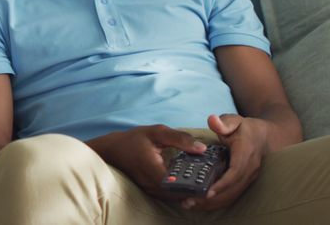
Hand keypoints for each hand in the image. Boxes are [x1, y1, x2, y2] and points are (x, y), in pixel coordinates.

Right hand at [88, 124, 208, 201]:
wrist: (113, 150)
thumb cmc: (134, 139)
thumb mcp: (157, 132)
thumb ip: (180, 139)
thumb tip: (202, 148)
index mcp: (154, 170)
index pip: (181, 185)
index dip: (198, 185)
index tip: (214, 180)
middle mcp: (153, 185)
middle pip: (181, 194)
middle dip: (199, 190)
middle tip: (216, 181)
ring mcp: (152, 191)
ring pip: (177, 197)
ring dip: (192, 192)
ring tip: (208, 182)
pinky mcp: (152, 191)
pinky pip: (171, 195)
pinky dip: (183, 191)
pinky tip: (194, 182)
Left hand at [182, 113, 269, 210]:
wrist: (265, 136)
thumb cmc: (246, 128)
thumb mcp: (234, 121)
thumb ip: (223, 122)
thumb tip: (212, 120)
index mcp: (246, 153)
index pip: (235, 172)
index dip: (222, 183)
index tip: (208, 191)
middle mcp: (250, 169)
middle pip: (232, 189)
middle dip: (212, 198)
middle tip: (190, 202)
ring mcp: (249, 177)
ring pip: (233, 195)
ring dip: (213, 203)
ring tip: (191, 204)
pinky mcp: (246, 182)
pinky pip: (233, 195)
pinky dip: (218, 201)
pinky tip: (202, 203)